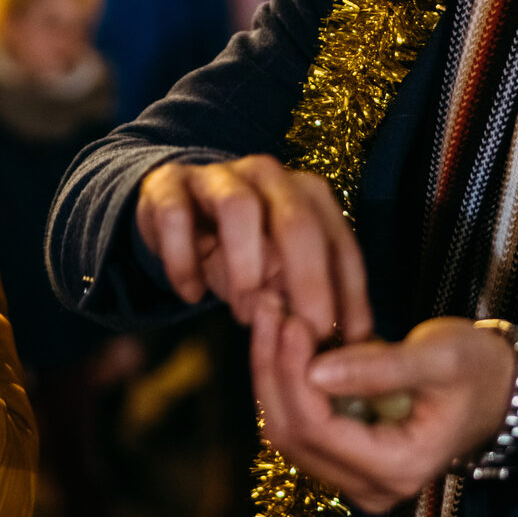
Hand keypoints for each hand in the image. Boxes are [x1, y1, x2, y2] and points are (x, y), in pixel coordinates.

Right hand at [135, 155, 370, 341]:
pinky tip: (191, 294)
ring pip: (239, 208)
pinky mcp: (169, 184)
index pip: (338, 242)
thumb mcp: (278, 271)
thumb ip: (306, 296)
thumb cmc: (242, 247)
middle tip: (304, 330)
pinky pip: (176, 216)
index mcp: (306, 193)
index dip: (348, 292)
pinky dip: (184, 262)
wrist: (177, 208)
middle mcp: (268, 175)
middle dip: (306, 280)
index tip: (349, 339)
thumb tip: (344, 341)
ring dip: (245, 266)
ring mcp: (217, 175)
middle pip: (297, 220)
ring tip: (243, 311)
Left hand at [249, 298, 516, 512]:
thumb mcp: (438, 359)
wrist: (499, 389)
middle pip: (293, 436)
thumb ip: (378, 368)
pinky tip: (283, 342)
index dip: (292, 374)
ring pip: (288, 433)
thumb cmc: (478, 369)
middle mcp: (371, 488)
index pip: (318, 429)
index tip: (287, 320)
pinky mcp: (347, 461)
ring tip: (271, 319)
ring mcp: (356, 479)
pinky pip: (301, 427)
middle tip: (268, 311)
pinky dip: (286, 384)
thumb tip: (315, 369)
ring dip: (273, 376)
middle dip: (272, 371)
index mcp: (398, 467)